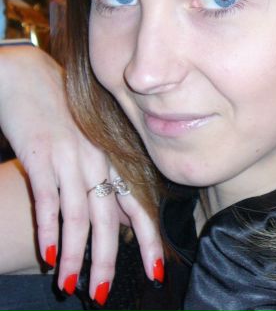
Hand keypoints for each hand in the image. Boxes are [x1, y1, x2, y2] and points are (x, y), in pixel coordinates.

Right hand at [0, 45, 161, 295]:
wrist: (28, 78)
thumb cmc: (61, 112)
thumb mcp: (89, 143)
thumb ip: (104, 178)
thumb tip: (118, 216)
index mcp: (112, 157)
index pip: (138, 203)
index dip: (148, 238)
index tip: (155, 271)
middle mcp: (97, 159)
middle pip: (108, 218)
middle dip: (106, 259)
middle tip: (100, 294)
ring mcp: (70, 156)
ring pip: (78, 215)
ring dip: (75, 254)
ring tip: (69, 286)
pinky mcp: (41, 154)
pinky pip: (47, 199)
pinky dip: (47, 229)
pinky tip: (47, 254)